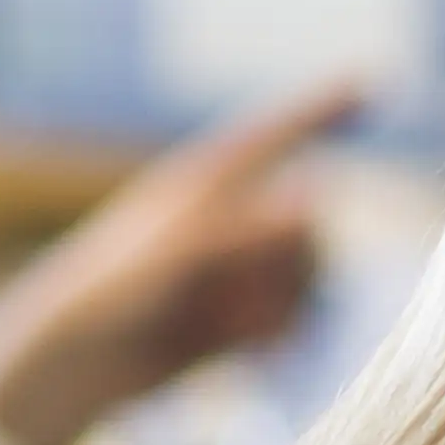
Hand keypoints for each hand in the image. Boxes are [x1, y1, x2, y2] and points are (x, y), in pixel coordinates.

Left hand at [0, 80, 353, 444]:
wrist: (74, 362)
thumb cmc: (111, 290)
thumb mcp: (180, 252)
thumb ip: (250, 227)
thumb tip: (318, 197)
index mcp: (212, 180)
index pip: (281, 131)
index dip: (327, 107)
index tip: (371, 81)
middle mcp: (236, 219)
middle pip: (315, 230)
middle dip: (294, 267)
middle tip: (240, 293)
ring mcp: (242, 271)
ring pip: (313, 284)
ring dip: (282, 310)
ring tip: (226, 327)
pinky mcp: (244, 320)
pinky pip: (298, 327)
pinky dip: (277, 342)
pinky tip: (240, 356)